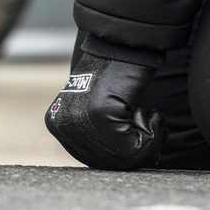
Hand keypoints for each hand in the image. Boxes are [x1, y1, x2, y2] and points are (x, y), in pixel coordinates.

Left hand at [44, 51, 165, 169]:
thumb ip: (97, 137)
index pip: (94, 160)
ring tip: (141, 111)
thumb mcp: (95, 112)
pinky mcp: (99, 114)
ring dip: (147, 137)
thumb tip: (114, 162)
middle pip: (109, 163)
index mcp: (56, 124)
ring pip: (125, 159)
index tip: (133, 127)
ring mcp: (78, 121)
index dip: (124, 150)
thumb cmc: (118, 80)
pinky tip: (145, 109)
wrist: (123, 45)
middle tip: (143, 118)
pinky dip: (153, 131)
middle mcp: (61, 125)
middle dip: (137, 147)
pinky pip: (136, 147)